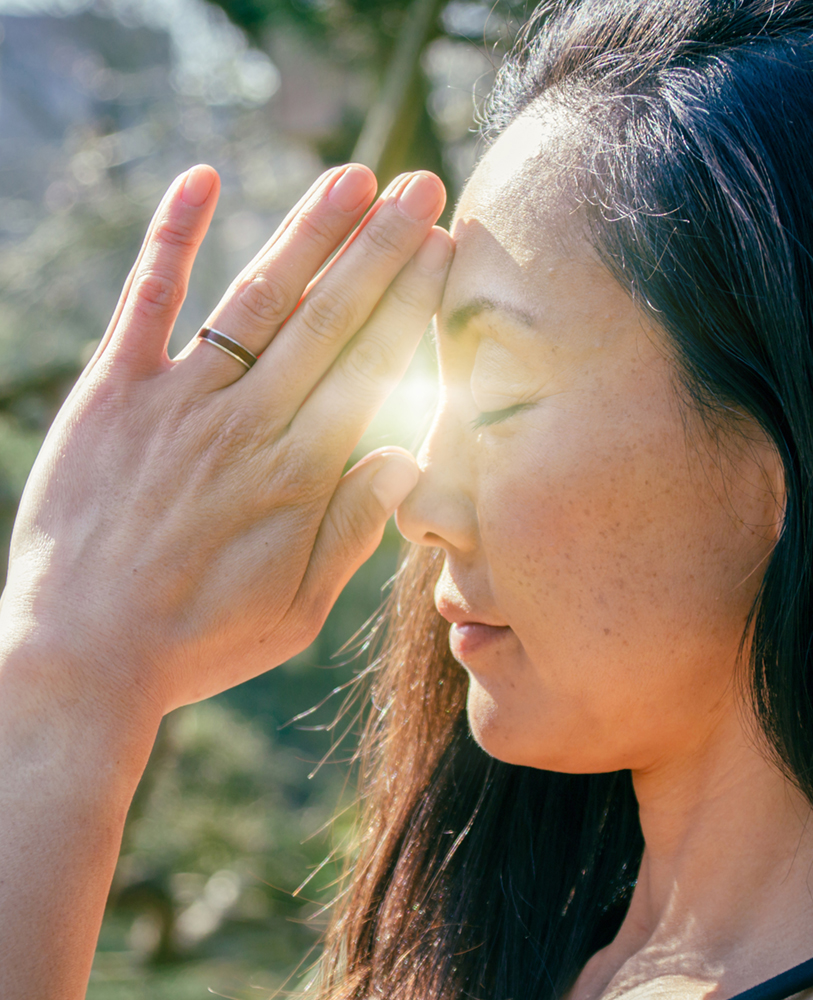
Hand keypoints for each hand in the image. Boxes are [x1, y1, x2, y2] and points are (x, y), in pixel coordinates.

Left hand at [1, 162, 450, 722]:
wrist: (81, 654)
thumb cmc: (198, 641)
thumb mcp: (297, 609)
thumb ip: (354, 529)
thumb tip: (406, 456)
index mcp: (299, 473)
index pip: (372, 364)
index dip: (413, 299)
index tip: (445, 248)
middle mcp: (246, 423)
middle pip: (329, 318)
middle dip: (383, 247)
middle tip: (423, 187)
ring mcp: (176, 402)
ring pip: (257, 300)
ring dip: (309, 233)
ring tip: (354, 178)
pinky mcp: (112, 394)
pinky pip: (145, 301)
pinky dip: (172, 239)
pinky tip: (201, 181)